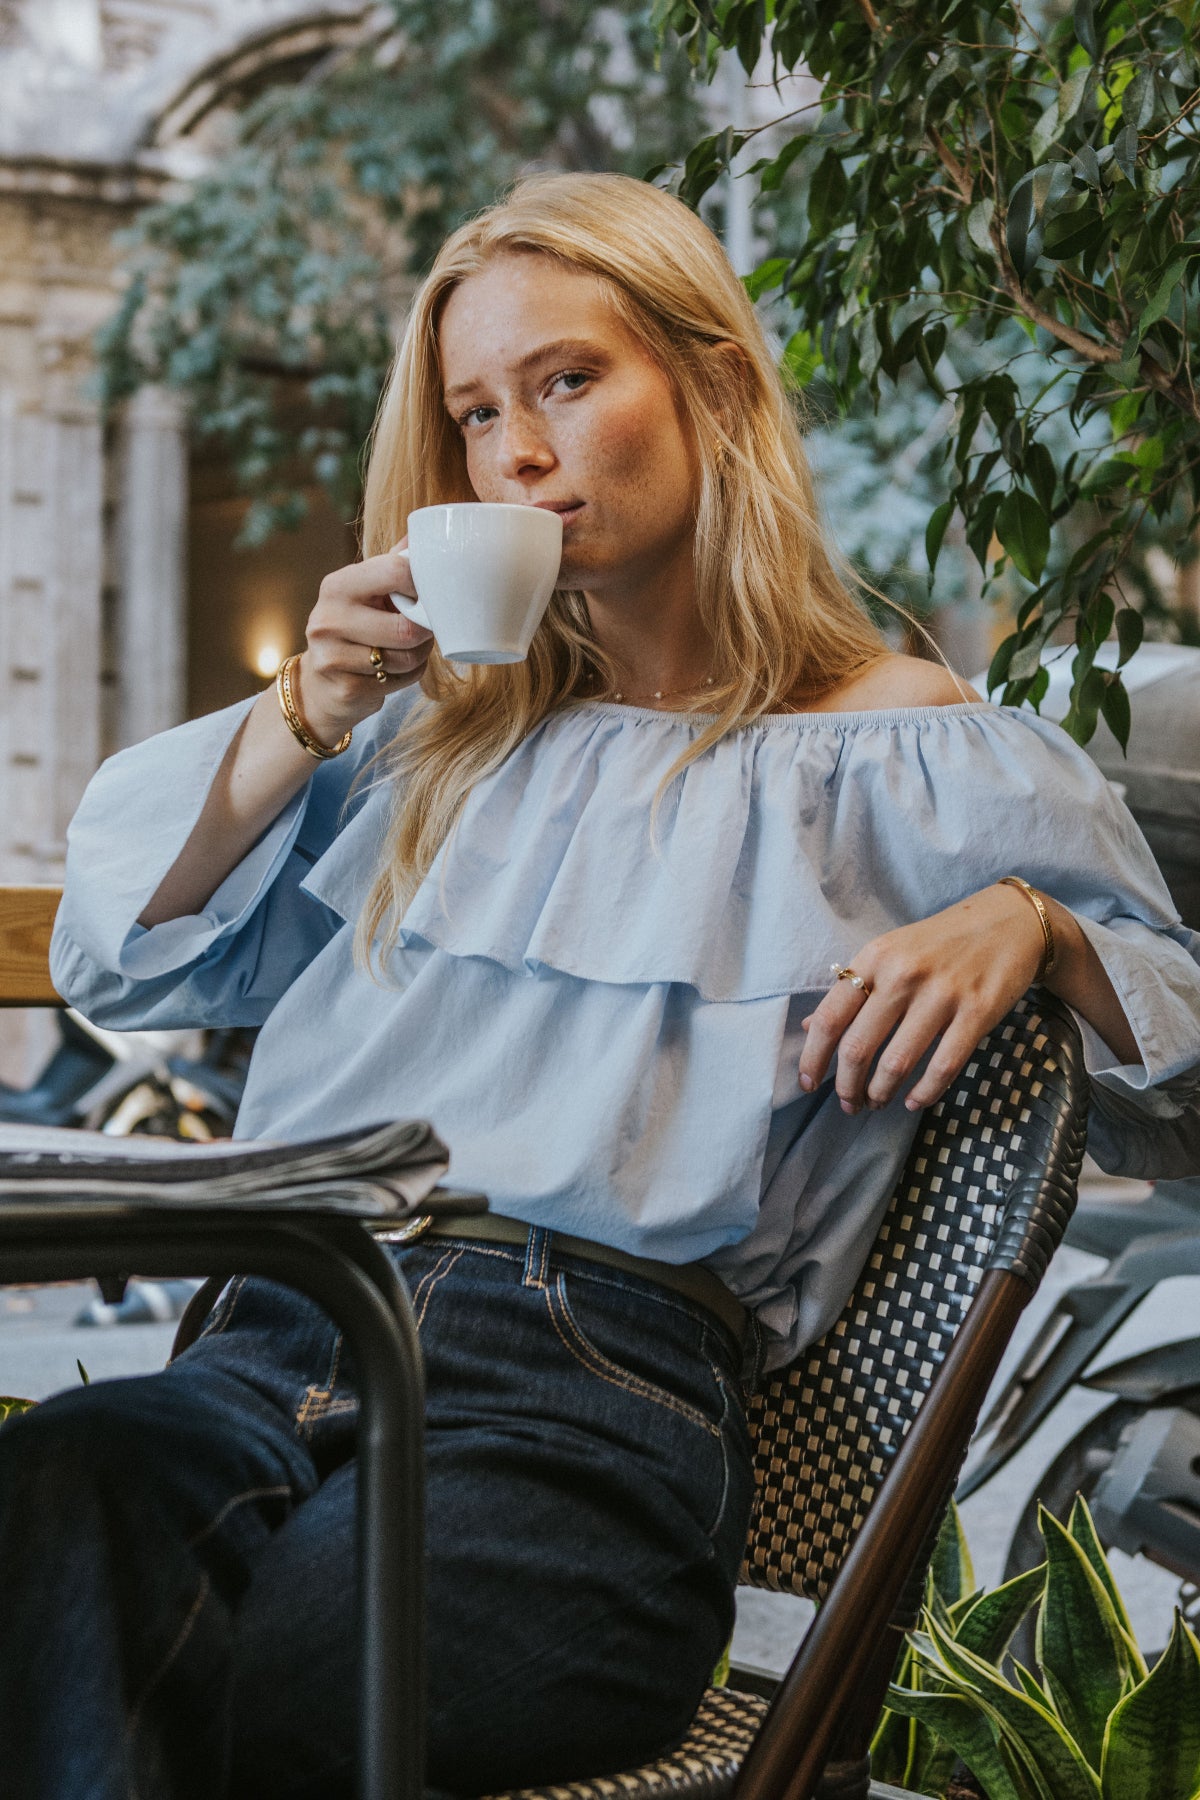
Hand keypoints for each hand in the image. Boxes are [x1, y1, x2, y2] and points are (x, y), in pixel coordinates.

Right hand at [297, 541, 433, 743]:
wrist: (320, 684)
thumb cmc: (355, 627)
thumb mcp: (366, 591)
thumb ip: (393, 563)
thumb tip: (424, 531)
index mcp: (338, 585)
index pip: (396, 571)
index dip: (422, 585)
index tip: (427, 595)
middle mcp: (328, 618)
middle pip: (406, 628)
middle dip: (425, 632)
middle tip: (425, 631)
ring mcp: (332, 656)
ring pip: (406, 658)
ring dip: (419, 657)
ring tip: (410, 650)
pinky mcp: (344, 689)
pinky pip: (399, 681)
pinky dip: (407, 677)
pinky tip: (395, 671)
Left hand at [797, 885, 1046, 1115]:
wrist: (1007, 922)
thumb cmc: (939, 943)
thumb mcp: (889, 953)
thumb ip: (852, 989)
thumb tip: (809, 1027)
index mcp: (874, 958)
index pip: (829, 1018)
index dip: (813, 1058)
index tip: (808, 1083)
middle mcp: (903, 975)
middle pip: (858, 1047)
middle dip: (847, 1087)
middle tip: (849, 1104)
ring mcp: (941, 994)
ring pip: (897, 1063)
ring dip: (881, 1093)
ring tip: (877, 1102)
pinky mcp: (977, 1012)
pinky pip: (943, 1065)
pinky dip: (924, 1092)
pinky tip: (914, 1101)